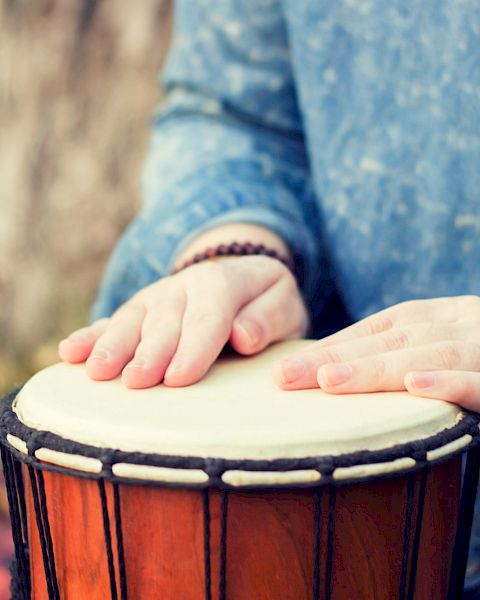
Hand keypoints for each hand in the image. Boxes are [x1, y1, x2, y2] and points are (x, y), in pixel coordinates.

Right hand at [59, 256, 307, 387]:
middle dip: (150, 351)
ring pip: (132, 319)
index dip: (194, 346)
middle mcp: (184, 286)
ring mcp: (157, 297)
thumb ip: (270, 317)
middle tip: (136, 381)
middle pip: (165, 319)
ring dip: (113, 344)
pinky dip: (91, 336)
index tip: (180, 377)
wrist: (239, 278)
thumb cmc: (264, 303)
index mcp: (224, 282)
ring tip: (97, 372)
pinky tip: (71, 352)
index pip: (209, 314)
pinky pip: (112, 320)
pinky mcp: (139, 311)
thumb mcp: (284, 304)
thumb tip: (244, 336)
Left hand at [273, 296, 479, 410]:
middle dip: (336, 357)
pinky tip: (414, 385)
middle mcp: (459, 325)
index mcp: (441, 317)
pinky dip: (449, 381)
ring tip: (329, 379)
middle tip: (285, 376)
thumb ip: (408, 353)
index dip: (334, 346)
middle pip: (393, 340)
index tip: (287, 368)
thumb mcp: (449, 345)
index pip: (380, 329)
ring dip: (378, 367)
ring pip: (431, 354)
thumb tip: (342, 374)